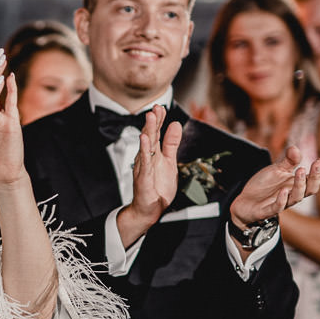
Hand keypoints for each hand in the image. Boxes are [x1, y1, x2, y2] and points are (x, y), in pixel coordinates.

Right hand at [128, 105, 182, 222]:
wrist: (149, 210)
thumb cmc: (157, 187)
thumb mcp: (169, 162)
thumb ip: (171, 144)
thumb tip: (176, 124)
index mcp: (154, 153)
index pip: (156, 133)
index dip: (159, 121)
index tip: (161, 107)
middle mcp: (147, 158)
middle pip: (150, 136)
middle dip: (153, 121)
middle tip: (156, 107)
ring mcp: (143, 167)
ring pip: (146, 146)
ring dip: (148, 131)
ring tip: (150, 117)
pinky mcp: (143, 178)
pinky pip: (144, 163)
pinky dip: (144, 151)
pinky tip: (145, 140)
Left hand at [229, 144, 319, 227]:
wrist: (245, 201)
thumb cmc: (265, 186)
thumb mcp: (276, 170)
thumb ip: (288, 161)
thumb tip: (295, 148)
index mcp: (296, 185)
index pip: (314, 180)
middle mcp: (291, 195)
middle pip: (310, 189)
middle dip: (315, 177)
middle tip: (316, 164)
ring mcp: (281, 203)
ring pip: (296, 198)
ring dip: (300, 185)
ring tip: (300, 171)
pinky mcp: (267, 210)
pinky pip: (277, 207)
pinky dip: (281, 200)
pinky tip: (283, 190)